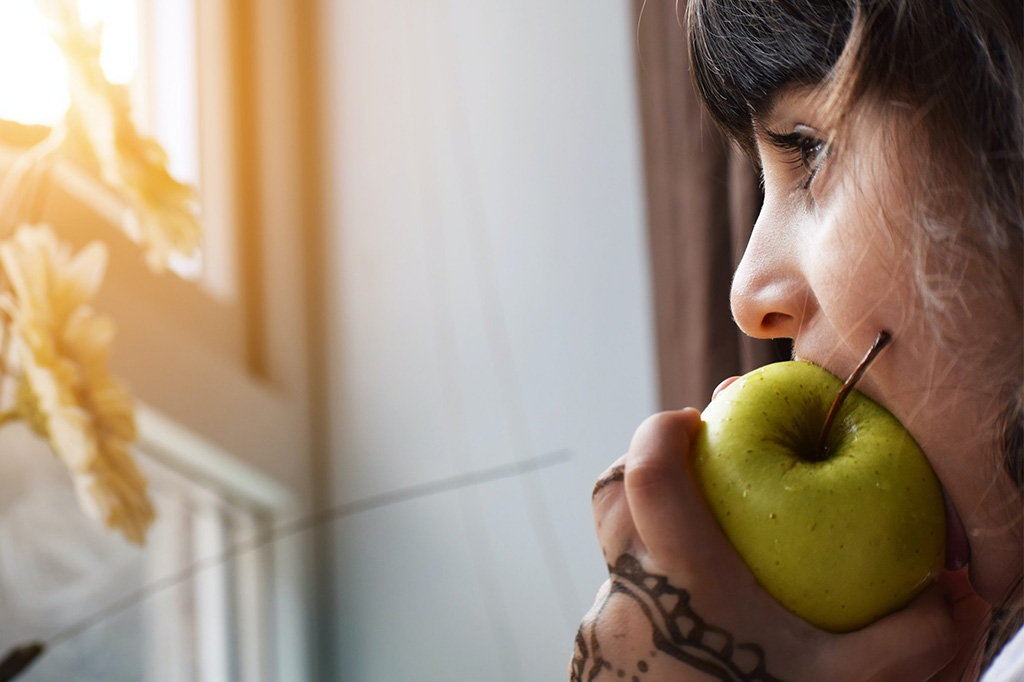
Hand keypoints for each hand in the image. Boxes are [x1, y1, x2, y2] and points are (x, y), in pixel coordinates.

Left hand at [570, 408, 961, 681]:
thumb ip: (904, 637)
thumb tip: (950, 591)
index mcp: (679, 579)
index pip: (646, 474)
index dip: (661, 431)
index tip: (692, 418)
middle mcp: (626, 595)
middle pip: (612, 499)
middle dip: (649, 470)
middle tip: (698, 470)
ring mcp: (601, 630)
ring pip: (614, 552)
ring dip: (651, 534)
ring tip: (707, 547)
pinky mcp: (595, 658)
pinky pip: (615, 597)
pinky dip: (649, 586)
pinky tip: (697, 614)